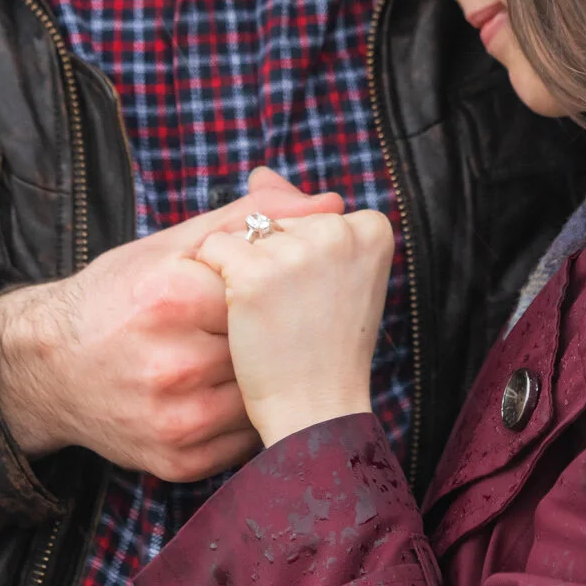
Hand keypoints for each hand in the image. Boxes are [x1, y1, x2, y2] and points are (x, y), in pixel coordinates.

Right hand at [0, 168, 342, 481]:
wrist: (47, 368)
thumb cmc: (118, 297)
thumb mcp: (175, 245)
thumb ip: (253, 220)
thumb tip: (332, 204)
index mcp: (173, 299)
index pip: (265, 291)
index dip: (268, 290)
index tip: (257, 289)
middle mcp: (172, 365)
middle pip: (266, 346)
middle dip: (267, 335)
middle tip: (255, 328)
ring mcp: (176, 420)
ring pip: (262, 394)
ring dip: (261, 377)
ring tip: (238, 360)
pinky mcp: (177, 461)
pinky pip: (245, 438)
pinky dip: (244, 415)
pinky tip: (222, 393)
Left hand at [196, 210, 394, 446]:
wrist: (316, 413)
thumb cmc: (325, 347)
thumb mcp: (329, 275)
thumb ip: (298, 215)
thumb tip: (260, 173)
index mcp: (371, 228)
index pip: (311, 217)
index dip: (302, 260)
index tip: (322, 300)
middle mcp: (339, 230)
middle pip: (276, 223)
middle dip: (272, 263)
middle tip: (297, 316)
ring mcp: (297, 251)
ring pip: (244, 235)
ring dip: (243, 273)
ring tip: (273, 319)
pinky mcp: (254, 272)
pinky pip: (214, 250)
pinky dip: (216, 281)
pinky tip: (243, 318)